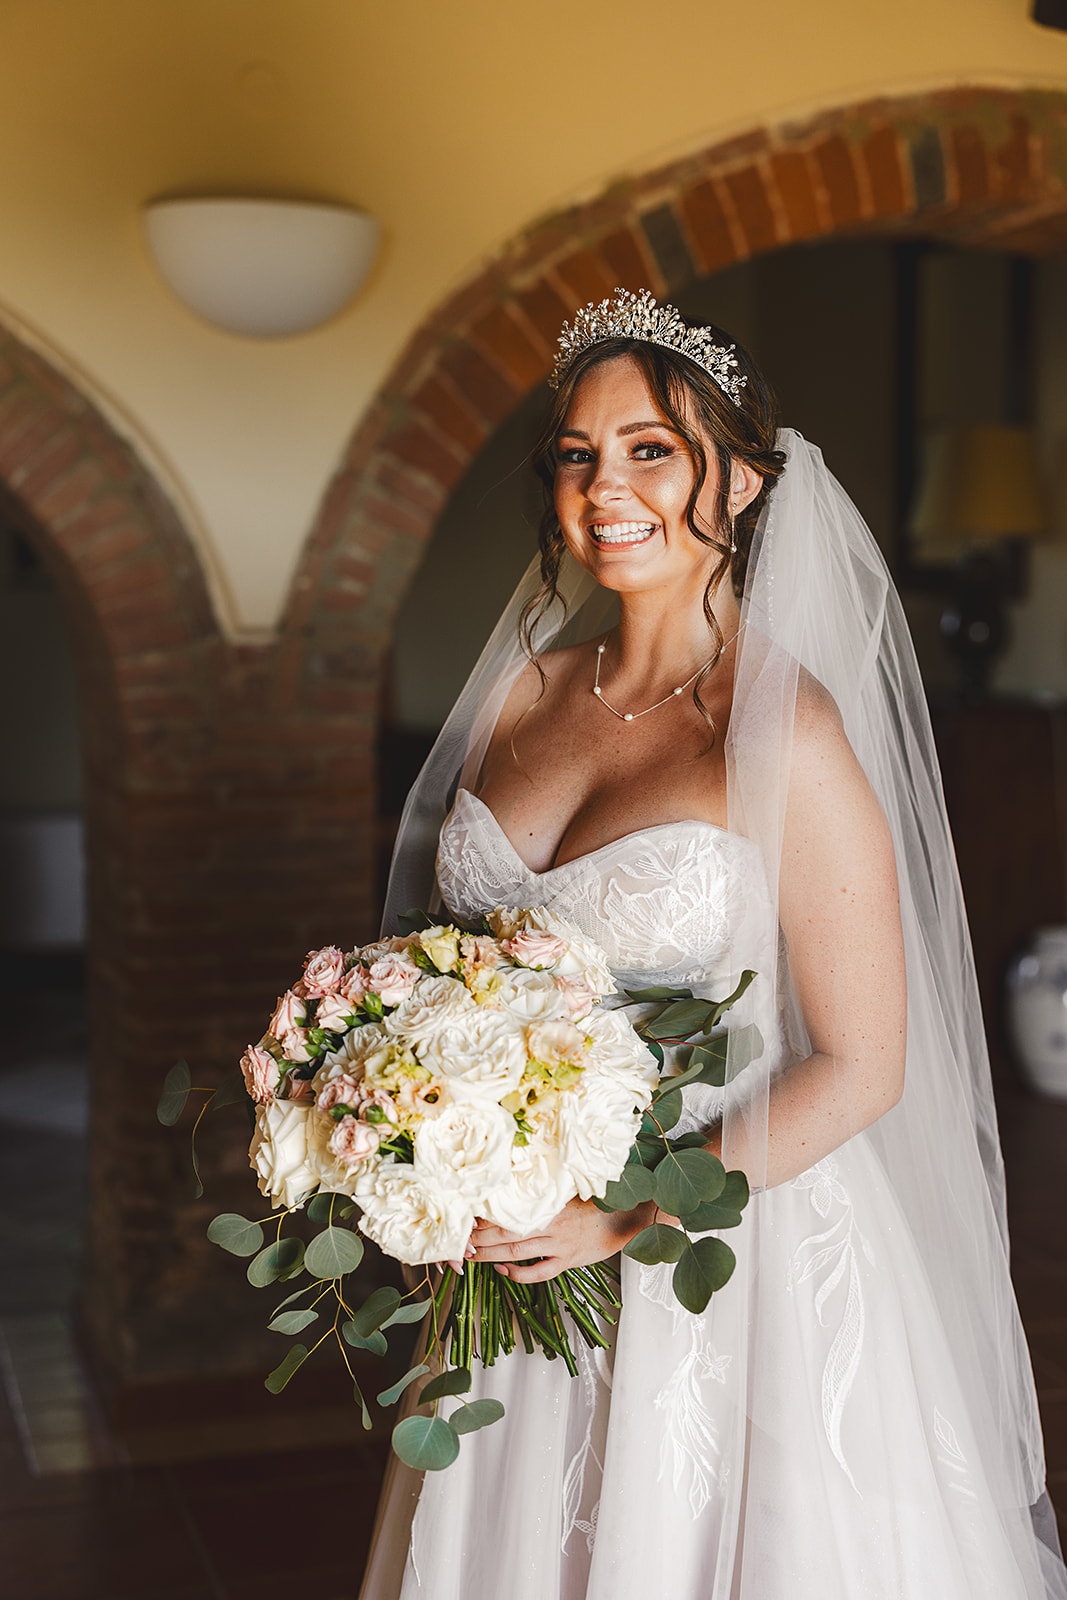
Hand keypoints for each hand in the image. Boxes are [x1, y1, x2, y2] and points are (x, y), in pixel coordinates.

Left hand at [465, 1196, 655, 1283]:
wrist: (626, 1218)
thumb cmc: (595, 1204)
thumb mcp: (567, 1191)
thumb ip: (542, 1191)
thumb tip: (512, 1185)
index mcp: (548, 1202)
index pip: (508, 1209)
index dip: (484, 1215)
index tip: (465, 1217)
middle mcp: (551, 1223)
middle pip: (505, 1231)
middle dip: (479, 1238)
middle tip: (459, 1241)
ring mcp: (559, 1244)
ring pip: (516, 1252)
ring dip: (490, 1255)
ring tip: (471, 1257)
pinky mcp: (568, 1261)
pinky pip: (538, 1272)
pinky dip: (518, 1274)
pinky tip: (503, 1271)